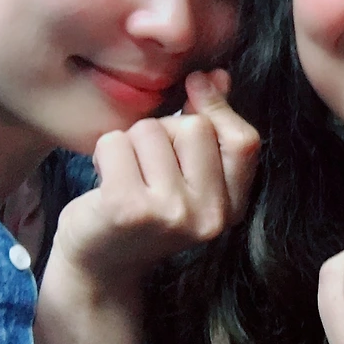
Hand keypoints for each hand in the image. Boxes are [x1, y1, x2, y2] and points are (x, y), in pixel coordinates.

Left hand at [35, 70, 259, 343]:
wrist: (99, 268)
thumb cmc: (143, 214)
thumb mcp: (188, 180)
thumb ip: (209, 131)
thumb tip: (217, 75)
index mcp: (231, 209)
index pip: (244, 141)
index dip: (219, 106)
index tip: (197, 85)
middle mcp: (208, 216)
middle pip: (194, 128)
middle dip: (164, 130)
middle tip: (147, 164)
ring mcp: (171, 214)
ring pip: (152, 130)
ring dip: (130, 143)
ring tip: (125, 174)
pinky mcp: (129, 208)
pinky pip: (116, 142)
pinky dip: (104, 152)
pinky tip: (104, 181)